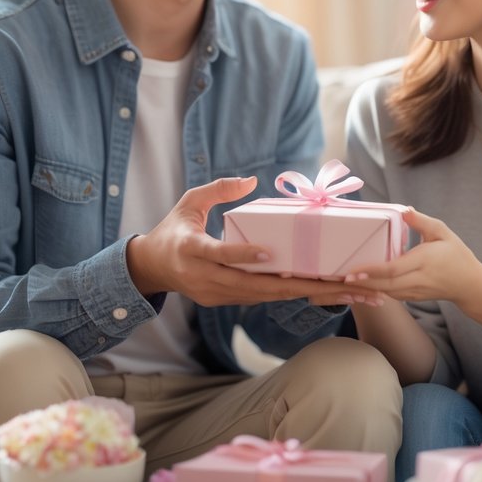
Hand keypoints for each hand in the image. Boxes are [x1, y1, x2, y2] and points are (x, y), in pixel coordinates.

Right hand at [126, 177, 381, 306]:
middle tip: (324, 281)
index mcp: (190, 250)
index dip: (243, 255)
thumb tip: (250, 180)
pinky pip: (256, 298)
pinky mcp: (221, 302)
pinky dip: (282, 294)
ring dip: (294, 293)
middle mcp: (201, 277)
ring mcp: (212, 294)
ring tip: (330, 289)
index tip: (268, 253)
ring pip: (257, 295)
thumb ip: (218, 190)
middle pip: (249, 285)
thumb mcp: (189, 201)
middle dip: (289, 284)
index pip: (219, 255)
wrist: (152, 267)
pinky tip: (310, 290)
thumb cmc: (174, 228)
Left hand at [344, 209, 481, 308]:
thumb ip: (422, 221)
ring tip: (346, 281)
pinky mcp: (414, 298)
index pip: (394, 269)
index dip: (372, 271)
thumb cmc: (456, 254)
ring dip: (367, 288)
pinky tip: (363, 285)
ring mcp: (416, 291)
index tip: (353, 271)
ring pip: (387, 292)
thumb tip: (403, 209)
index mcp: (425, 261)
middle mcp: (419, 279)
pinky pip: (392, 296)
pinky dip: (377, 291)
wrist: (469, 285)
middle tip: (340, 277)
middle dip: (362, 282)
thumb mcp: (442, 232)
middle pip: (386, 284)